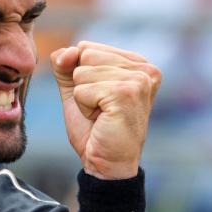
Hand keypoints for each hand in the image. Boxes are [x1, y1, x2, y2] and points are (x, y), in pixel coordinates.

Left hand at [51, 41, 160, 179]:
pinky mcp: (126, 93)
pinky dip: (84, 107)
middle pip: (85, 55)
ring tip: (102, 114)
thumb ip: (66, 64)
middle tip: (101, 108)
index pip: (87, 47)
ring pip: (81, 72)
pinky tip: (101, 119)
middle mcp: (144, 68)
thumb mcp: (76, 88)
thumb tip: (67, 52)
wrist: (105, 163)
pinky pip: (82, 90)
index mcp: (138, 63)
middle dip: (83, 85)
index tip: (101, 98)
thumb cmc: (95, 128)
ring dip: (83, 98)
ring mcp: (138, 80)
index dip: (82, 76)